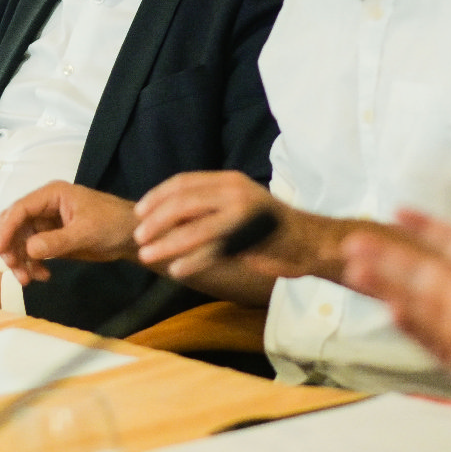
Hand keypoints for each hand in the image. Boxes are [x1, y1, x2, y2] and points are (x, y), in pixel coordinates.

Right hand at [0, 182, 137, 284]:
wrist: (134, 237)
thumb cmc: (113, 225)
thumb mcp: (87, 233)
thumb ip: (58, 241)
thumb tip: (29, 249)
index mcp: (52, 195)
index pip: (20, 209)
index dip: (7, 229)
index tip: (1, 251)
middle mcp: (45, 206)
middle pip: (15, 225)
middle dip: (11, 247)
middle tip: (16, 269)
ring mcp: (47, 223)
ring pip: (21, 241)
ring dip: (21, 260)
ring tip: (29, 280)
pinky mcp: (52, 239)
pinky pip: (33, 252)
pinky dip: (32, 265)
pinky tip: (43, 277)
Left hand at [133, 171, 316, 279]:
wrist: (311, 242)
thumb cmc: (269, 227)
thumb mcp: (237, 207)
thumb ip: (208, 207)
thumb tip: (166, 217)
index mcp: (230, 181)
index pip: (184, 182)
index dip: (157, 196)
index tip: (139, 212)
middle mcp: (236, 192)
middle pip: (184, 203)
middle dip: (156, 220)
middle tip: (138, 236)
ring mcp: (245, 215)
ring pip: (196, 228)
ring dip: (167, 243)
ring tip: (148, 255)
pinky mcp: (252, 240)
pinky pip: (215, 251)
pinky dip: (193, 261)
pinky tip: (177, 271)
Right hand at [340, 185, 450, 419]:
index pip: (448, 240)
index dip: (424, 226)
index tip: (397, 210)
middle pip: (416, 269)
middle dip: (384, 256)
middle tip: (351, 242)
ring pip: (412, 300)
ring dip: (384, 286)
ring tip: (354, 271)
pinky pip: (429, 337)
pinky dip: (410, 324)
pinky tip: (392, 309)